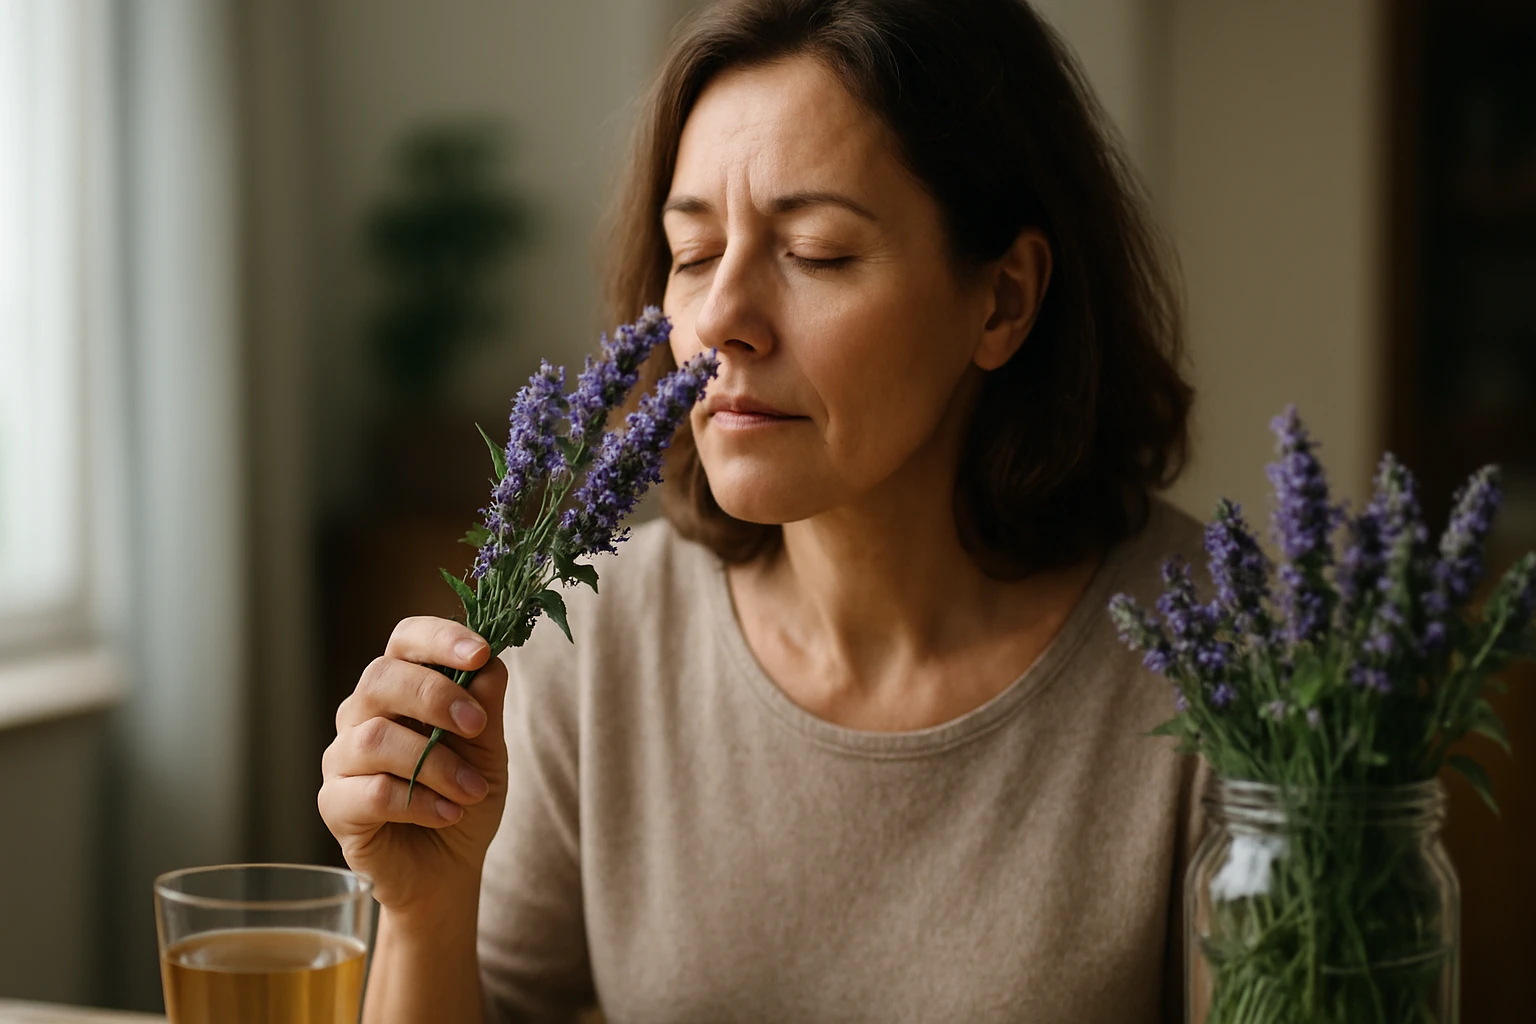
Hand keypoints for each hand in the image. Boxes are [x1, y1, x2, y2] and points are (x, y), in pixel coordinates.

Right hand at [319, 617, 508, 918]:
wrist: (448, 869)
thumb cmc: (464, 797)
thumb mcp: (489, 750)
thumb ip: (486, 706)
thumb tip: (489, 663)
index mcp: (401, 688)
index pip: (405, 639)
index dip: (440, 638)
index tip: (480, 653)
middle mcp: (362, 713)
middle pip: (381, 678)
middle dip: (436, 697)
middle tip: (477, 726)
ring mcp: (342, 758)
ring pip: (375, 738)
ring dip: (435, 763)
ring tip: (472, 791)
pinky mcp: (335, 803)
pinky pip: (373, 792)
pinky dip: (420, 802)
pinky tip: (448, 814)